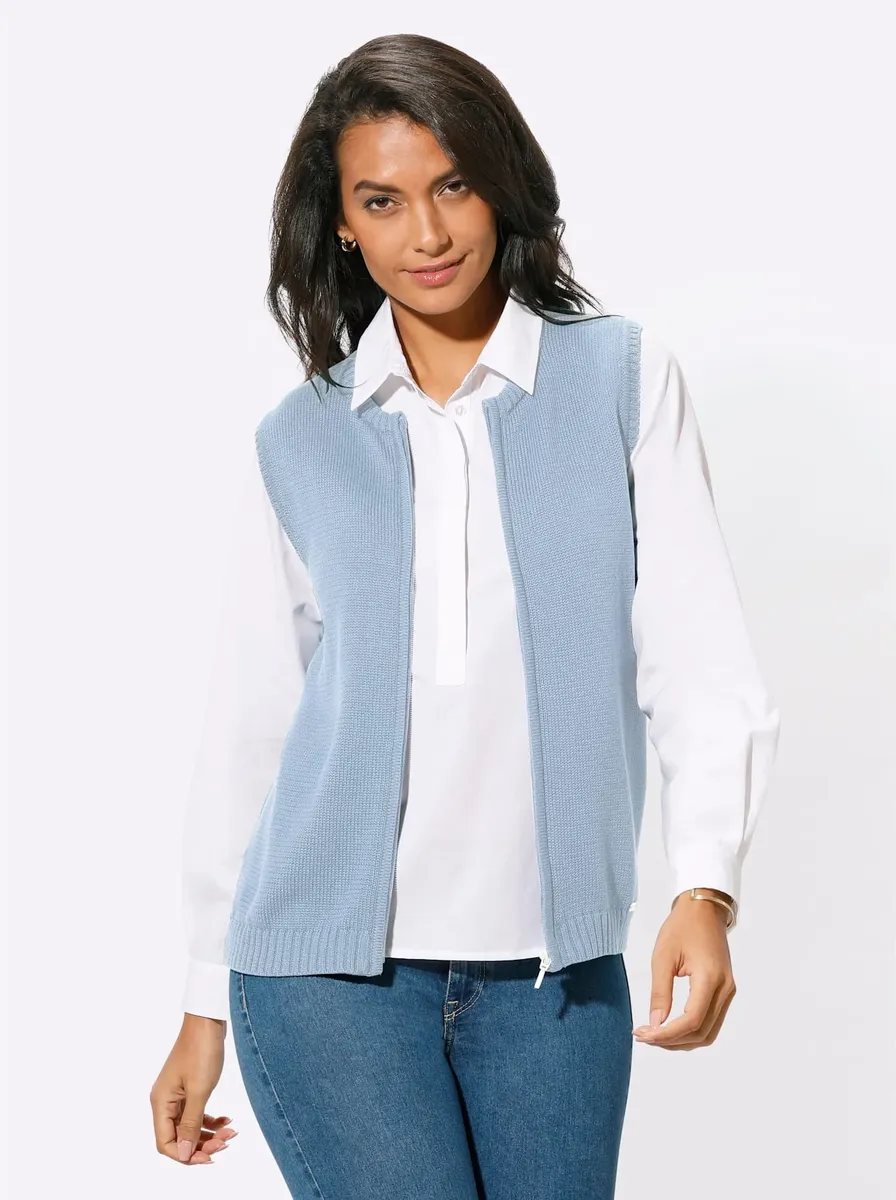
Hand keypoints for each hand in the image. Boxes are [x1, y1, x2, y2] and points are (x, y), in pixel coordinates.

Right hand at [149, 1014, 237, 1164]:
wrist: (208, 1020)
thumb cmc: (202, 1051)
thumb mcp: (199, 1091)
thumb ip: (191, 1124)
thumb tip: (185, 1154)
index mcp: (161, 1102)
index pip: (166, 1143)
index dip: (186, 1155)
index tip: (209, 1157)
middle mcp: (165, 1101)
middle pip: (179, 1137)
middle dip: (202, 1144)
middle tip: (226, 1142)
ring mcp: (177, 1094)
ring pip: (189, 1126)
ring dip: (208, 1134)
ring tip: (230, 1132)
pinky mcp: (189, 1088)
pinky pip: (196, 1113)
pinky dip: (210, 1120)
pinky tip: (226, 1121)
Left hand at [632, 890, 736, 1049]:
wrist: (704, 909)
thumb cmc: (682, 927)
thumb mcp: (663, 956)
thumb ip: (660, 992)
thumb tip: (655, 1023)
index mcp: (710, 978)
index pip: (692, 1020)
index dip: (667, 1034)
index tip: (644, 1034)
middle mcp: (725, 989)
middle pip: (701, 1032)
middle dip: (671, 1041)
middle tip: (644, 1035)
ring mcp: (727, 992)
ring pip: (708, 1032)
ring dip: (681, 1040)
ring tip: (654, 1034)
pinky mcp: (724, 991)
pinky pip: (710, 1021)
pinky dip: (690, 1030)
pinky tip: (670, 1027)